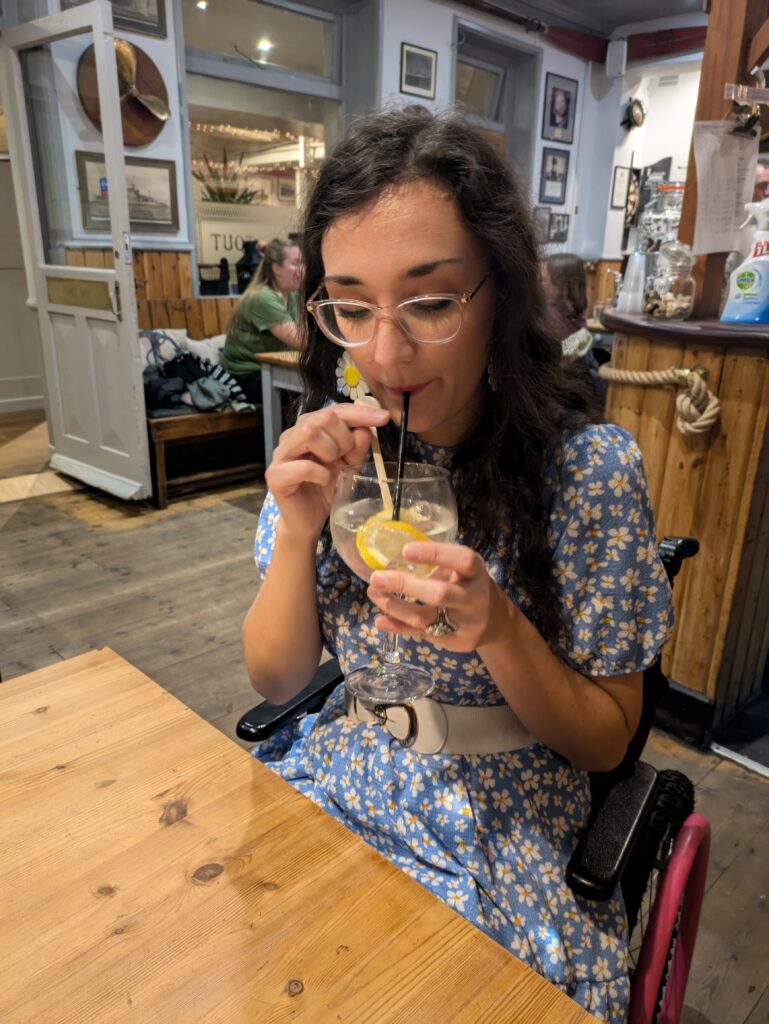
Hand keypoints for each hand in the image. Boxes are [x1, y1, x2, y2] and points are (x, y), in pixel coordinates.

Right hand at [265, 403, 389, 542]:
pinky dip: (321, 474)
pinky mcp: (275, 475)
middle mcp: (292, 435)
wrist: (308, 520)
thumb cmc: (326, 489)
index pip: (335, 410)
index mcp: (309, 428)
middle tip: (344, 459)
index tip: (384, 418)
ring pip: (309, 433)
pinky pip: (303, 466)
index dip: (360, 412)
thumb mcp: (349, 465)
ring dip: (330, 451)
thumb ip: (357, 447)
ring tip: (332, 468)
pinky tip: (323, 481)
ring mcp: (281, 454)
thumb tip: (365, 429)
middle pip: (322, 417)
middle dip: (343, 438)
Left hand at [367, 540, 509, 652]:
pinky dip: (399, 627)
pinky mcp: (455, 641)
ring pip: (426, 618)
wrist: (495, 622)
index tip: (406, 550)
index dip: (435, 554)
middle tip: (376, 577)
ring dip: (394, 606)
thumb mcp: (463, 571)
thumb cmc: (469, 586)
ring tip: (373, 594)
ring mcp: (465, 623)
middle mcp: (474, 598)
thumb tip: (392, 557)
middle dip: (404, 585)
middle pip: (440, 594)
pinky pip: (422, 634)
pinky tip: (380, 620)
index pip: (461, 560)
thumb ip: (437, 565)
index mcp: (476, 573)